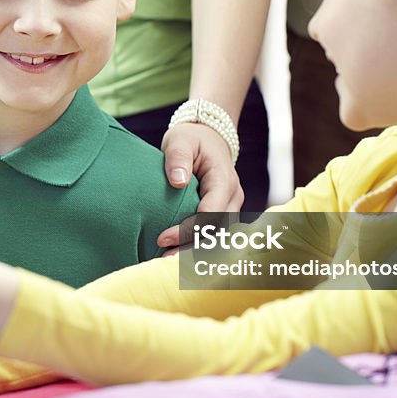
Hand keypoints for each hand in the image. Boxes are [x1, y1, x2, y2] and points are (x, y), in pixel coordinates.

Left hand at [157, 122, 242, 247]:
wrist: (209, 137)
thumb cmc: (191, 139)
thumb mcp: (180, 140)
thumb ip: (177, 157)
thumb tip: (177, 181)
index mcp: (224, 180)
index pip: (211, 212)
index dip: (190, 229)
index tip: (163, 237)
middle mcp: (233, 197)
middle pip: (217, 231)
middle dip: (191, 247)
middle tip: (162, 259)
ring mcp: (231, 206)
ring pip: (218, 236)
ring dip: (195, 251)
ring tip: (167, 260)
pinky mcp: (224, 213)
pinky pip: (214, 233)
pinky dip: (198, 245)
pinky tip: (176, 254)